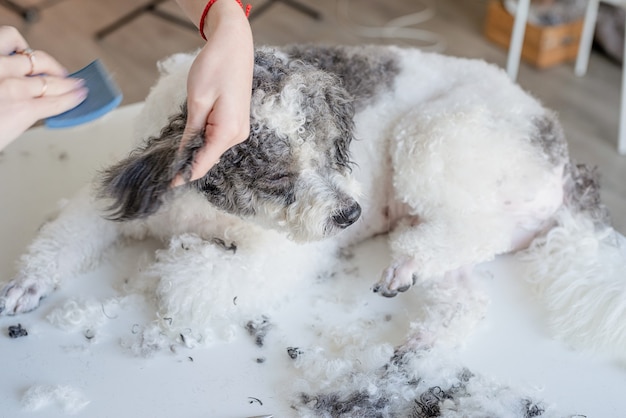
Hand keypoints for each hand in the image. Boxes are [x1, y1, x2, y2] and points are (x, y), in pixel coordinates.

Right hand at [0, 26, 87, 149]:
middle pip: (36, 59)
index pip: (10, 38)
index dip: (25, 47)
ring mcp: (12, 88)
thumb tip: (16, 76)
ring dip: (69, 83)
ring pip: (50, 80)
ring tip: (78, 85)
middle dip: (51, 66)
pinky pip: (55, 102)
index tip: (31, 55)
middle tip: (59, 72)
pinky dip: (72, 98)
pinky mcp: (24, 108)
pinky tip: (80, 96)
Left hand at [173, 0, 253, 184]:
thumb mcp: (197, 101)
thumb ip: (191, 133)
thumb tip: (183, 157)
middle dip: (188, 165)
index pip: (203, 163)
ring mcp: (239, 130)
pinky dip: (202, 143)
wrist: (235, 45)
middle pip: (208, 159)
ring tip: (172, 156)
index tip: (167, 185)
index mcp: (228, 131)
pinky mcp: (235, 123)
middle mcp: (237, 135)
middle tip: (163, 170)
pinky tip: (188, 141)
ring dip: (194, 153)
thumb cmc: (216, 67)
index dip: (184, 175)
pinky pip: (216, 140)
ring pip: (212, 150)